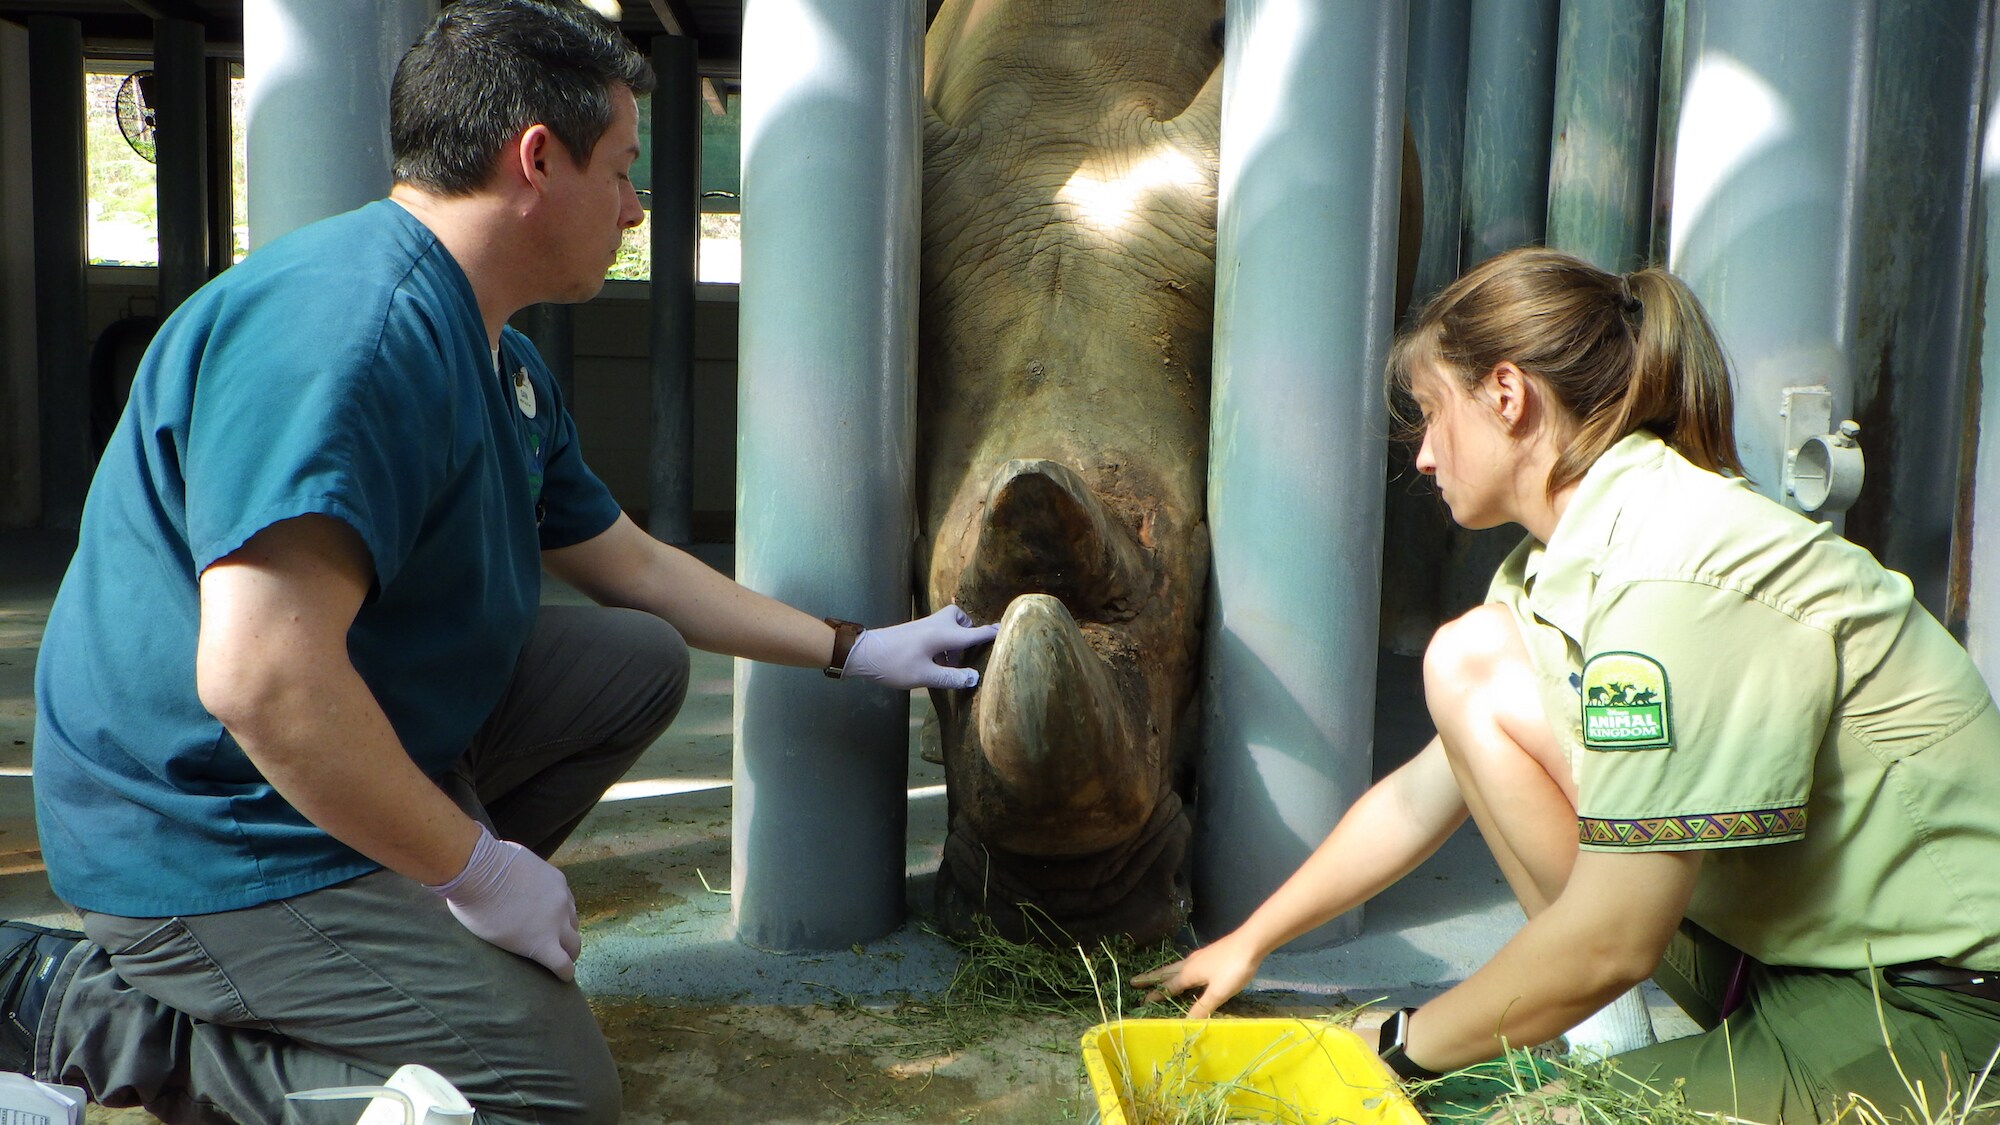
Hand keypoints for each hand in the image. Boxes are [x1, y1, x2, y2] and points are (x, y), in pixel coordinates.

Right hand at [424, 824, 580, 980]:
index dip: (559, 916)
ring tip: (560, 964)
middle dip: (566, 936)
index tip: (551, 924)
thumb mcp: (512, 857)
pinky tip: (563, 979)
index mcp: (555, 882)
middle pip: (573, 924)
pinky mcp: (541, 944)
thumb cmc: (484, 861)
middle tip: (558, 946)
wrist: (478, 872)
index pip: (565, 903)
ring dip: (567, 954)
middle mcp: (561, 902)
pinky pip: (562, 965)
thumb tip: (503, 867)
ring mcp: (554, 923)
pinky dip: (565, 973)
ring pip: (573, 945)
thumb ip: (517, 868)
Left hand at [842, 605, 998, 689]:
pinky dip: (942, 641)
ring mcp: (924, 626)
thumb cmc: (895, 664)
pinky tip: (934, 660)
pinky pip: (937, 630)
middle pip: (960, 618)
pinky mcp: (915, 630)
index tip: (1006, 628)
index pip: (974, 633)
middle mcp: (937, 625)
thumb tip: (975, 678)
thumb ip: (951, 678)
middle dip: (967, 630)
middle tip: (967, 651)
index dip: (990, 633)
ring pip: (948, 624)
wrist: (864, 653)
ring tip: (950, 662)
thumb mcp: (925, 676)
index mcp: (943, 635)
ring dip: (954, 638)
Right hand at [1130, 933, 1262, 1018]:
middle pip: (1166, 972)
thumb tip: (1184, 1023)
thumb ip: (1202, 1008)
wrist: (1251, 942)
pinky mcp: (1210, 954)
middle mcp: (1190, 963)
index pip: (1168, 986)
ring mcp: (1200, 957)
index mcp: (1189, 973)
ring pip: (1176, 966)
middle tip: (1135, 980)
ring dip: (1165, 973)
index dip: (1155, 994)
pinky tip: (1187, 971)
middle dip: (1151, 978)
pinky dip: (1179, 970)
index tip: (1141, 999)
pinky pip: (1187, 964)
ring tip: (1158, 976)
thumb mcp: (1218, 993)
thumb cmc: (1233, 968)